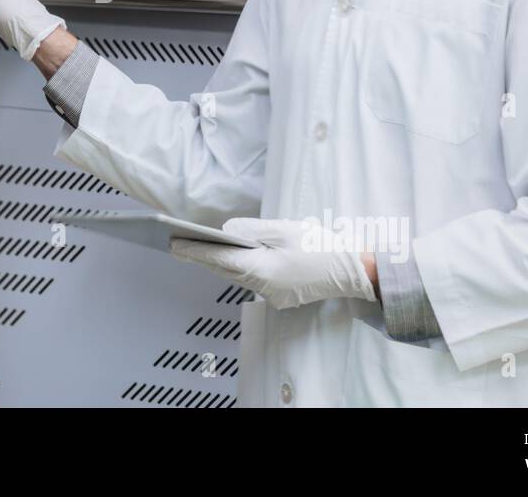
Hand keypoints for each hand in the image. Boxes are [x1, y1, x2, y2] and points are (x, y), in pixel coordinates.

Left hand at [170, 218, 377, 310]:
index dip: (195, 250)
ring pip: (238, 277)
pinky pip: (253, 282)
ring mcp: (273, 295)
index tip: (174, 243)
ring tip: (198, 250)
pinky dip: (239, 270)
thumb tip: (227, 231)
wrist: (353, 271)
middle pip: (225, 270)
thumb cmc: (320, 246)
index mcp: (263, 269)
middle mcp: (264, 287)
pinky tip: (232, 260)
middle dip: (202, 257)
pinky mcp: (281, 297)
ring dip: (219, 264)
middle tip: (176, 246)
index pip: (220, 258)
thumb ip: (252, 230)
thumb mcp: (285, 229)